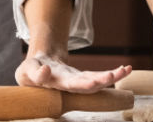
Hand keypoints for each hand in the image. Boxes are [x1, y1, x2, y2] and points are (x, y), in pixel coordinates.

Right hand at [15, 53, 131, 92]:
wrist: (36, 70)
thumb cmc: (31, 70)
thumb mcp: (26, 70)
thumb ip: (35, 73)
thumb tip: (46, 70)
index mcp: (56, 82)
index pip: (70, 85)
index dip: (82, 84)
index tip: (93, 82)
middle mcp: (70, 84)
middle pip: (88, 85)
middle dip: (101, 81)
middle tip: (112, 75)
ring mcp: (78, 81)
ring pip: (97, 81)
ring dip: (112, 77)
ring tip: (125, 70)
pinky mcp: (83, 77)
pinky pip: (100, 76)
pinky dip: (114, 73)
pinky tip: (126, 68)